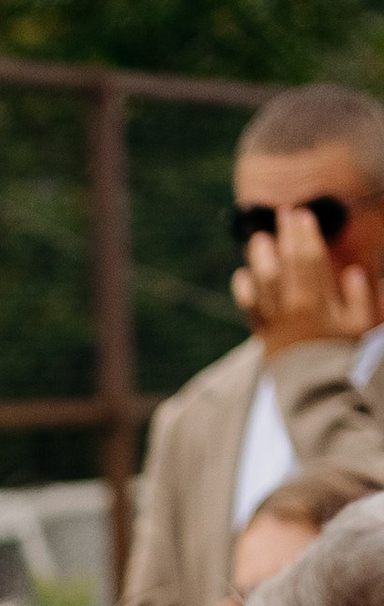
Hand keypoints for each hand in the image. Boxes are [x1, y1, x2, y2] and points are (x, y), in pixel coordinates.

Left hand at [231, 207, 379, 356]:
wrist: (315, 392)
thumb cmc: (343, 357)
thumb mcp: (362, 327)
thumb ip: (360, 298)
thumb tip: (353, 273)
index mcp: (319, 302)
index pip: (310, 260)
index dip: (305, 234)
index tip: (302, 215)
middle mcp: (293, 308)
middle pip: (285, 264)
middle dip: (283, 235)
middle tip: (281, 212)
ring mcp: (275, 322)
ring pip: (262, 282)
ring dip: (259, 257)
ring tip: (258, 239)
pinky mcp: (262, 335)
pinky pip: (248, 308)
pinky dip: (244, 290)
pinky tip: (243, 275)